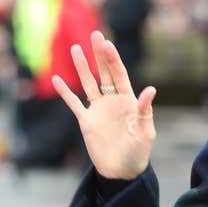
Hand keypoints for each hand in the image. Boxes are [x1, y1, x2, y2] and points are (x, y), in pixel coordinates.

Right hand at [52, 30, 155, 179]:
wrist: (122, 172)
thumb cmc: (138, 153)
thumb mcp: (145, 132)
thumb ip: (145, 110)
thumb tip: (150, 89)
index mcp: (128, 101)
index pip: (120, 75)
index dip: (113, 59)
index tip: (106, 44)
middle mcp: (113, 102)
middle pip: (105, 73)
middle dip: (99, 55)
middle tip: (94, 34)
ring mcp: (99, 110)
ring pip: (89, 83)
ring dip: (82, 67)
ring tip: (74, 48)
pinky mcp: (87, 121)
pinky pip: (74, 103)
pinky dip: (65, 92)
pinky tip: (57, 79)